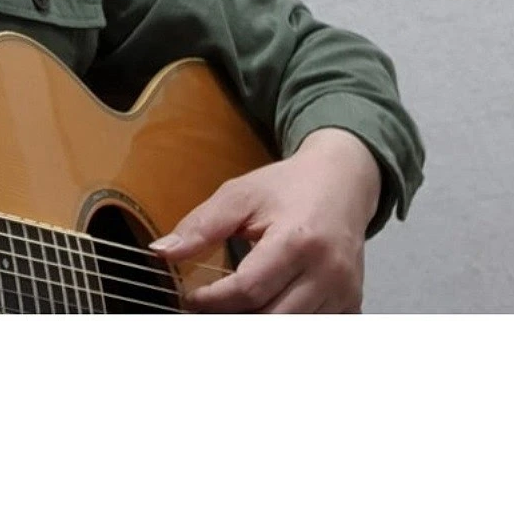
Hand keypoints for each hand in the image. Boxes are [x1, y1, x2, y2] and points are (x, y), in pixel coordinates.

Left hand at [149, 128, 380, 312]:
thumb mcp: (240, 195)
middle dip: (230, 322)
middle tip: (204, 313)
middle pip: (269, 320)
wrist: (343, 181)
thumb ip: (201, 226)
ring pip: (291, 333)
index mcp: (299, 240)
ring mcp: (344, 291)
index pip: (247, 290)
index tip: (190, 299)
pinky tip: (263, 315)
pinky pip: (316, 332)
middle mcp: (328, 271)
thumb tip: (162, 252)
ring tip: (230, 314)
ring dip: (255, 328)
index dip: (211, 302)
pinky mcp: (351, 303)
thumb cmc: (290, 187)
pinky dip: (285, 330)